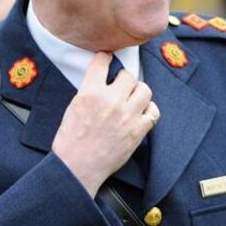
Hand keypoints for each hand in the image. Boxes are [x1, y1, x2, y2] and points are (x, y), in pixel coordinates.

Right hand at [52, 52, 158, 196]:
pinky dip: (149, 111)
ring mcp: (127, 115)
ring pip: (144, 89)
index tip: (107, 59)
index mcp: (90, 92)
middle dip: (124, 80)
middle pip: (128, 76)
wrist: (77, 167)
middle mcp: (111, 100)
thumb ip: (89, 91)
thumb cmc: (71, 141)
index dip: (105, 58)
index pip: (102, 62)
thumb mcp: (73, 107)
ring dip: (138, 93)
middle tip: (120, 87)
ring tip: (132, 100)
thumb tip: (101, 81)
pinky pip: (154, 112)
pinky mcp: (137, 131)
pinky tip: (140, 114)